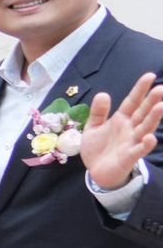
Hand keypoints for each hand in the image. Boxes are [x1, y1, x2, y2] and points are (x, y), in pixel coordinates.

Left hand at [82, 72, 162, 192]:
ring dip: (153, 118)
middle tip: (161, 89)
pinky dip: (145, 144)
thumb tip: (103, 94)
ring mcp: (131, 142)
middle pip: (143, 113)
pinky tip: (150, 138)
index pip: (132, 102)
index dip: (140, 89)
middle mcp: (130, 128)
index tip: (150, 76)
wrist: (95, 172)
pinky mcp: (129, 157)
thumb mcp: (93, 127)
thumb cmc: (98, 148)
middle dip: (151, 101)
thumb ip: (98, 112)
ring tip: (161, 107)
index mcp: (122, 119)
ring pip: (145, 128)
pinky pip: (138, 150)